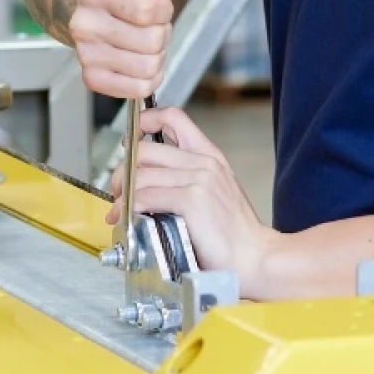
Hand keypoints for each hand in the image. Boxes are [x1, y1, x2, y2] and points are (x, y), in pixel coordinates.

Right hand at [69, 0, 173, 98]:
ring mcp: (85, 54)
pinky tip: (141, 63)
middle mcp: (84, 25)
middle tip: (152, 26)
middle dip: (162, 32)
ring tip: (146, 43)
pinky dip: (149, 79)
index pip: (149, 11)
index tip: (157, 4)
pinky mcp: (91, 78)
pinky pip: (138, 89)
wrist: (89, 7)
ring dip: (157, 56)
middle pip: (153, 42)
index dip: (164, 9)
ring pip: (149, 68)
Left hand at [108, 106, 280, 294]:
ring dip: (122, 193)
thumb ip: (189, 176)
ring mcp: (199, 180)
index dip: (146, 120)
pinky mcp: (192, 201)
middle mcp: (204, 162)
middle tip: (119, 189)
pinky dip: (130, 208)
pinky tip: (129, 218)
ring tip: (120, 210)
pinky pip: (146, 197)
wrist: (255, 256)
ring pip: (140, 175)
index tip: (131, 136)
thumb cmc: (234, 232)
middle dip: (122, 170)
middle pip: (145, 148)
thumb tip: (149, 177)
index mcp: (210, 155)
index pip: (173, 117)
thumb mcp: (216, 191)